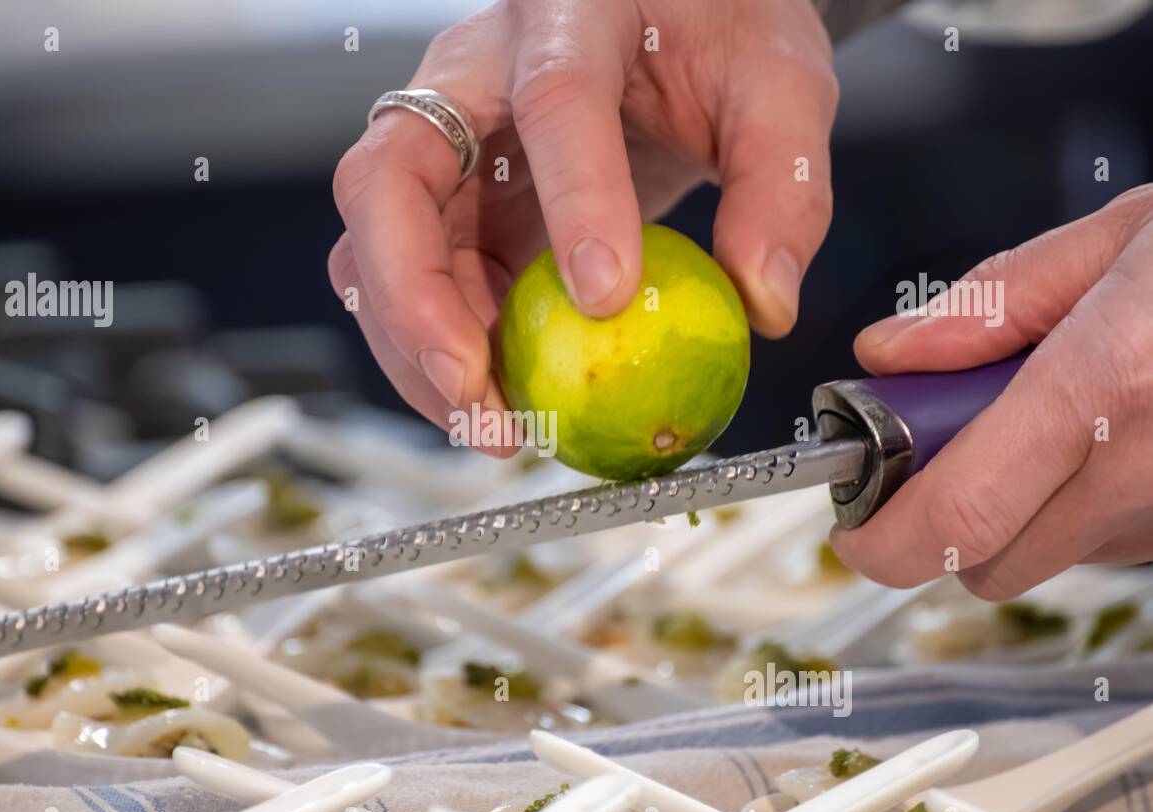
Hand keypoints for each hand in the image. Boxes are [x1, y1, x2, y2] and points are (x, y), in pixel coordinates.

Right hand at [330, 0, 837, 446]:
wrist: (671, 13)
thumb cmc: (717, 33)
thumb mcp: (778, 86)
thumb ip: (782, 186)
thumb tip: (764, 303)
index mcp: (569, 14)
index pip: (553, 99)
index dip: (573, 198)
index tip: (606, 297)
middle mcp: (474, 76)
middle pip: (388, 179)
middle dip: (416, 301)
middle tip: (475, 391)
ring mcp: (445, 144)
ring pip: (373, 245)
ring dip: (414, 348)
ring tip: (492, 427)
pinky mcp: (449, 206)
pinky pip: (412, 284)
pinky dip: (439, 355)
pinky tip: (498, 405)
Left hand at [831, 184, 1152, 598]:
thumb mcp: (1125, 236)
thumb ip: (991, 303)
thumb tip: (891, 353)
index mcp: (1108, 387)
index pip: (957, 521)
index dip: (883, 541)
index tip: (856, 522)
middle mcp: (1147, 472)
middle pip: (986, 561)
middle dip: (944, 516)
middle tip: (948, 442)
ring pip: (1049, 557)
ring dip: (1019, 508)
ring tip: (1055, 416)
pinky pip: (1115, 543)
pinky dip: (1085, 506)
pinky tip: (1116, 434)